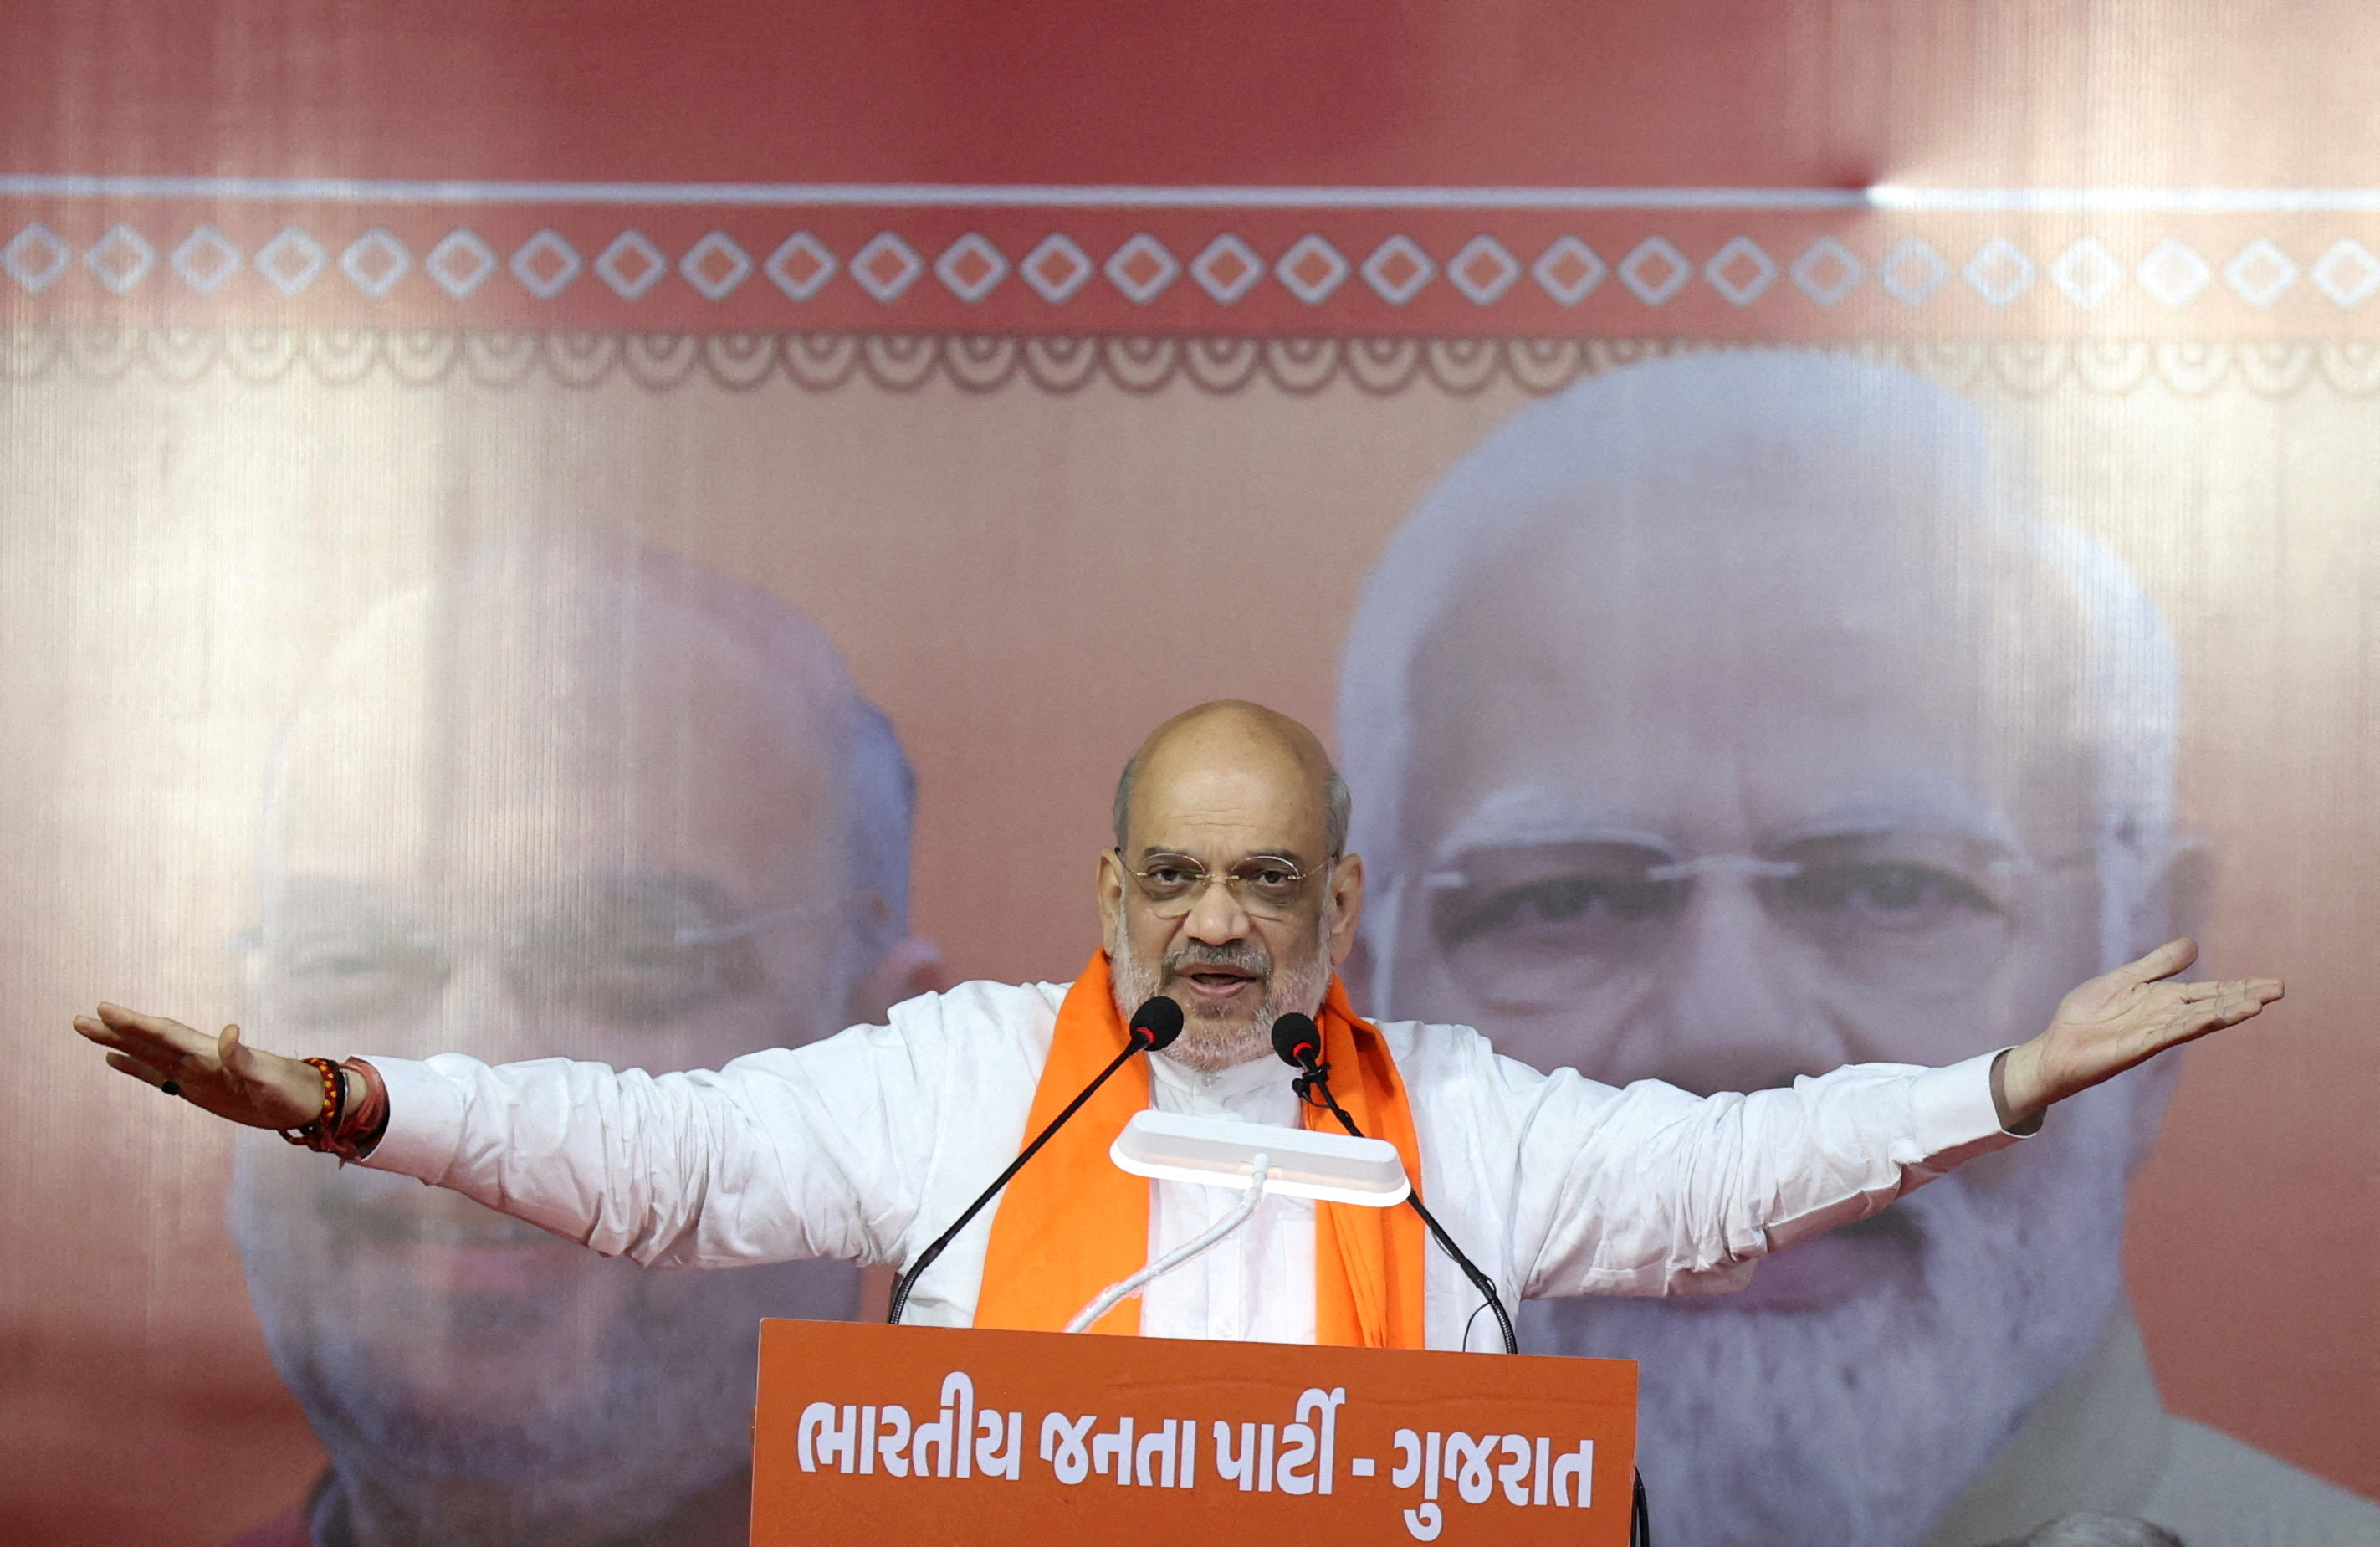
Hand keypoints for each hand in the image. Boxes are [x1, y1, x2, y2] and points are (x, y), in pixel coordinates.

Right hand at [73, 1003, 324, 1129]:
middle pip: (149, 1040)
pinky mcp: (197, 1089)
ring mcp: (196, 1073)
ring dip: (119, 1044)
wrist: (308, 1102)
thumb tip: (230, 1032)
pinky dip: (136, 1066)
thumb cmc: (292, 1090)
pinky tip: (115, 1059)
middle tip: (81, 1019)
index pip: (166, 1034)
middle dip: (117, 1030)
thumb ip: (245, 1059)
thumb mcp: (271, 1078)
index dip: (136, 1023)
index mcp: (211, 1054)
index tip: (107, 1010)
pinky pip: (159, 1075)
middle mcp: (199, 1059)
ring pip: (148, 1054)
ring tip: (90, 1032)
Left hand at [1997, 938, 2282, 1129]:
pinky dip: (2186, 1026)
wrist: (2057, 1046)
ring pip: (2195, 1021)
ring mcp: (2152, 1034)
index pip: (2210, 992)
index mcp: (2164, 1000)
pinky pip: (2165, 1035)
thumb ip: (2158, 965)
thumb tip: (2193, 943)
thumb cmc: (2088, 1015)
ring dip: (2224, 1013)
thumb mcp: (2125, 979)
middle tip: (2278, 990)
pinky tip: (2207, 1017)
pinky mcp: (2134, 1048)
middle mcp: (2165, 1017)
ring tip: (2255, 1005)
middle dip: (2243, 998)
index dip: (2240, 987)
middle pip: (2212, 1005)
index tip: (2273, 983)